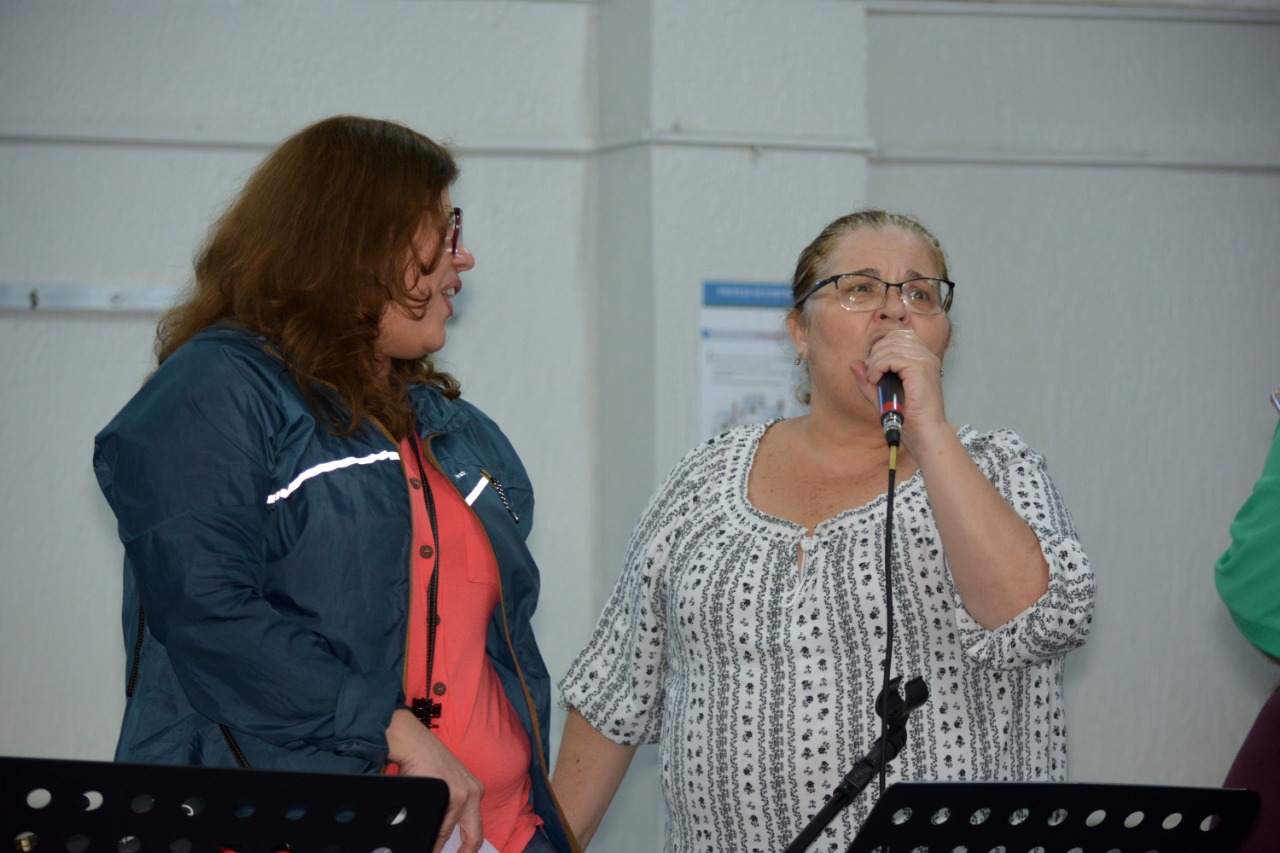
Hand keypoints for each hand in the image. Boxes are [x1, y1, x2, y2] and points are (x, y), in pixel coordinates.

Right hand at [387, 708, 484, 852]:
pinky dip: (433, 838)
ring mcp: (463, 796)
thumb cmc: (426, 762)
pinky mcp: (451, 796)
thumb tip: (442, 833)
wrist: (414, 743)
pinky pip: (440, 827)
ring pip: (450, 833)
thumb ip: (451, 806)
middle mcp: (473, 794)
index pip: (476, 828)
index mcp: (475, 792)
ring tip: (431, 848)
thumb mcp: (447, 784)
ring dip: (438, 845)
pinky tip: (426, 841)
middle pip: (474, 837)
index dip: (469, 848)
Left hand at [856, 329, 947, 445]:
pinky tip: (876, 380)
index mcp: (923, 358)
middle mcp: (926, 356)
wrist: (925, 432)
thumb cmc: (909, 417)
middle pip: (894, 337)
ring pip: (891, 346)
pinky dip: (878, 367)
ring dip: (875, 361)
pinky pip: (892, 357)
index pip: (900, 335)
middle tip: (871, 373)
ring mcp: (925, 360)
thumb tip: (853, 363)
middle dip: (876, 352)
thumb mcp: (882, 395)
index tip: (873, 365)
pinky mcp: (920, 368)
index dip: (882, 345)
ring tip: (873, 379)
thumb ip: (868, 379)